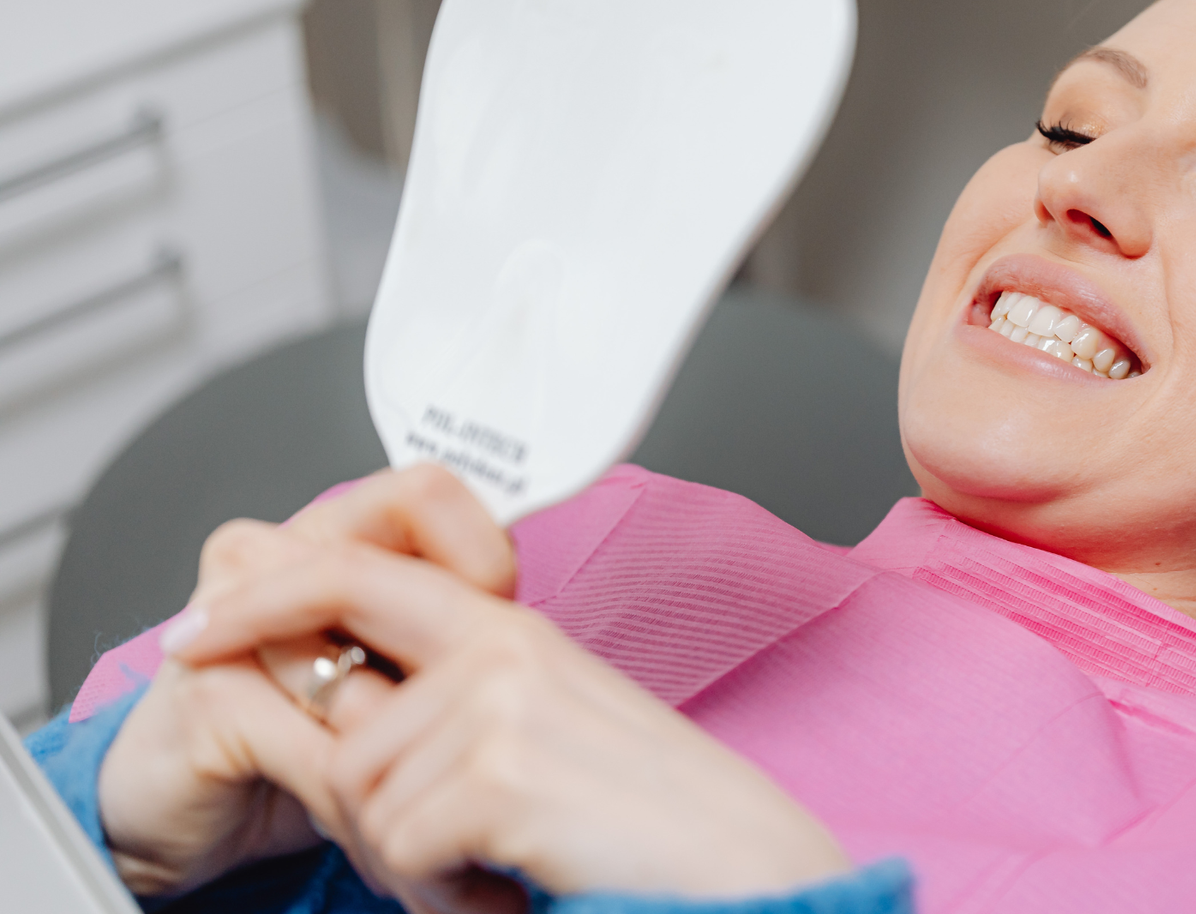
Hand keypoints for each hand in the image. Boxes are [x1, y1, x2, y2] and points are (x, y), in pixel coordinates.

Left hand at [164, 467, 852, 908]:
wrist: (740, 862)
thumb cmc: (654, 816)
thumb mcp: (547, 733)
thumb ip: (452, 705)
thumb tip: (349, 713)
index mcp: (512, 630)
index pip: (353, 573)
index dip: (264, 597)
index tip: (197, 632)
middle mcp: (502, 649)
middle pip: (345, 735)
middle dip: (374, 818)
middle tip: (459, 855)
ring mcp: (500, 704)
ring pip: (366, 803)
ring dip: (418, 865)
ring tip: (505, 867)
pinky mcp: (500, 772)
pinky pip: (402, 849)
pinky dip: (448, 892)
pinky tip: (517, 880)